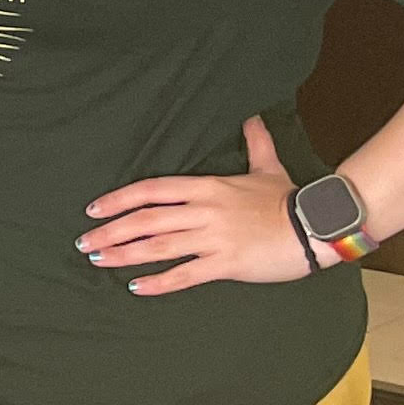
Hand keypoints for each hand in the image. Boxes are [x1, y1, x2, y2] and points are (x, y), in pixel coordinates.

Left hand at [80, 118, 311, 294]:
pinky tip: (135, 287)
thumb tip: (252, 117)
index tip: (93, 210)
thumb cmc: (289, 198)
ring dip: (124, 255)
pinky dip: (158, 282)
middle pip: (146, 220)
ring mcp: (214, 238)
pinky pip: (184, 274)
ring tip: (99, 261)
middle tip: (84, 242)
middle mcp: (204, 211)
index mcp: (208, 187)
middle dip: (111, 231)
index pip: (152, 190)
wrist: (319, 226)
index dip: (119, 200)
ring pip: (158, 247)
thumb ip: (254, 143)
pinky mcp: (226, 263)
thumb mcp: (268, 166)